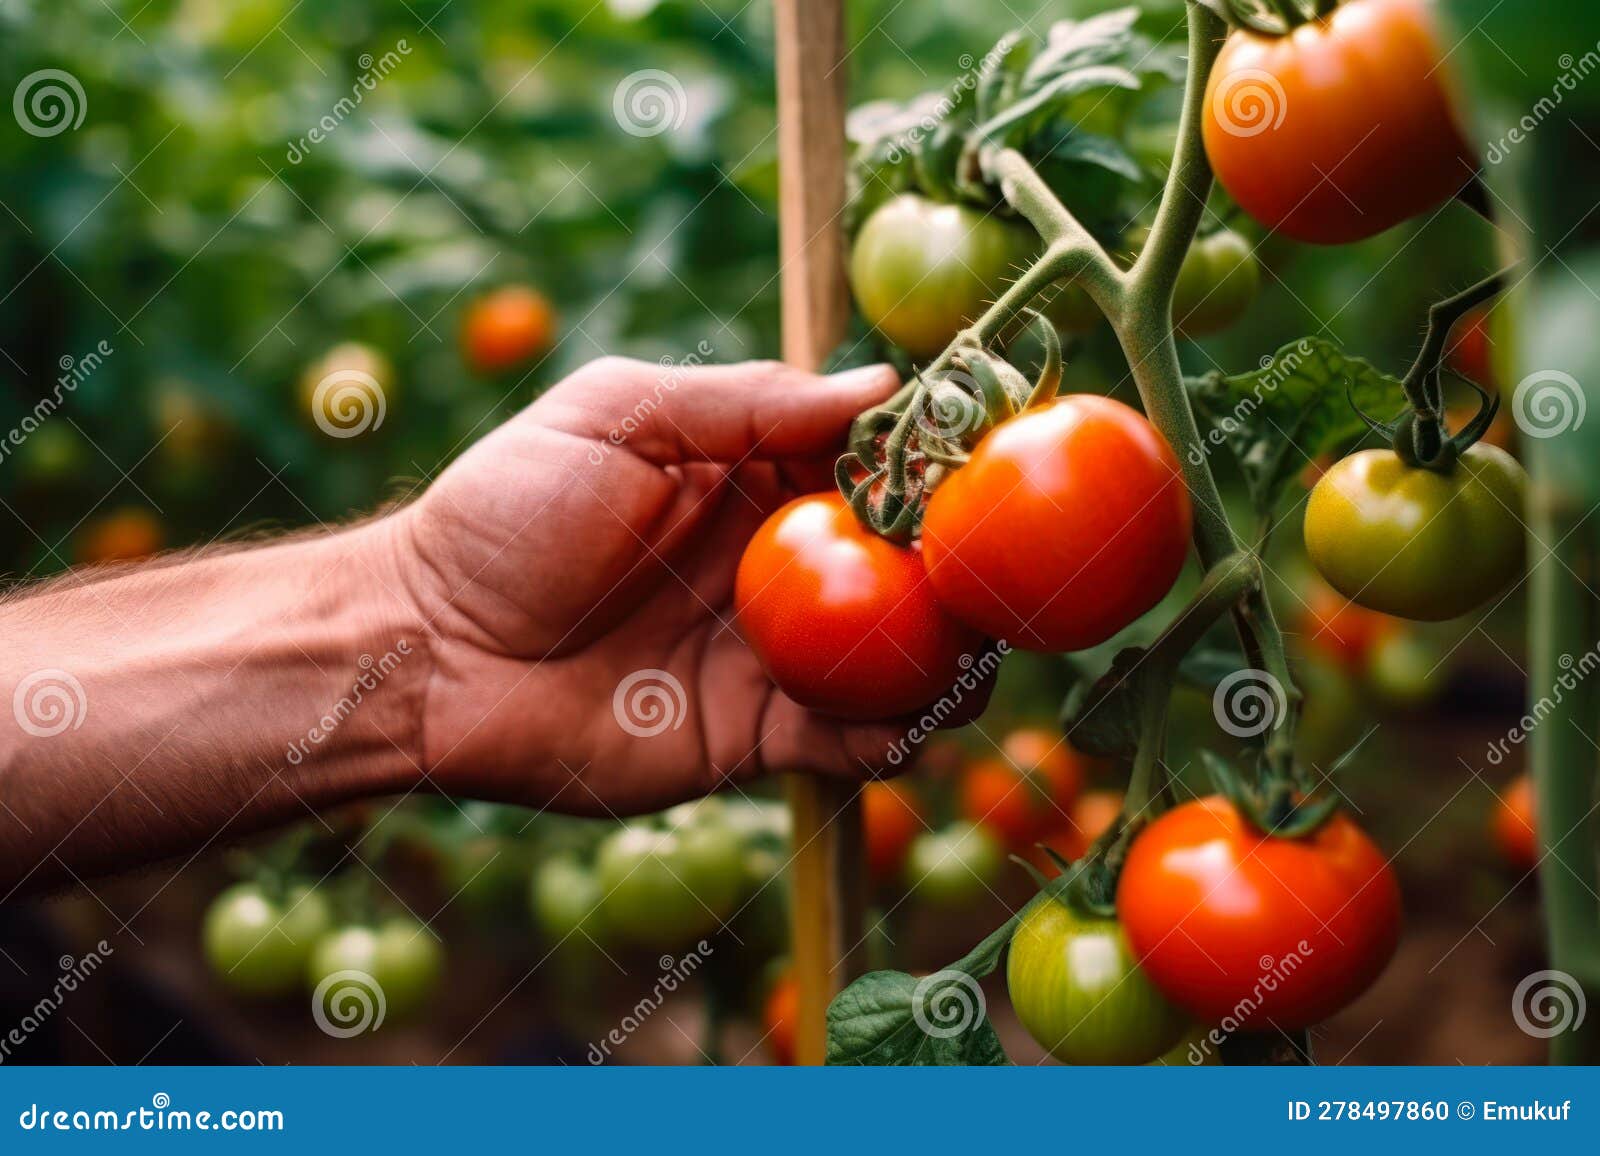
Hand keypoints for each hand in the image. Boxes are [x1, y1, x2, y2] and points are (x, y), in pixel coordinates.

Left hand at [396, 356, 940, 814]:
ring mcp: (772, 655)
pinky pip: (848, 740)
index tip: (993, 458)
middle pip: (902, 565)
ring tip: (984, 647)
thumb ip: (748, 402)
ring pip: (895, 658)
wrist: (428, 652)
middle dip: (963, 566)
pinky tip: (920, 716)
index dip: (935, 460)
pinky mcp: (755, 740)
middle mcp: (778, 566)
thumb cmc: (507, 513)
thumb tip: (882, 385)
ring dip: (952, 656)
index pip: (871, 463)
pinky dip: (897, 734)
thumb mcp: (618, 416)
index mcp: (751, 475)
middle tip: (1010, 565)